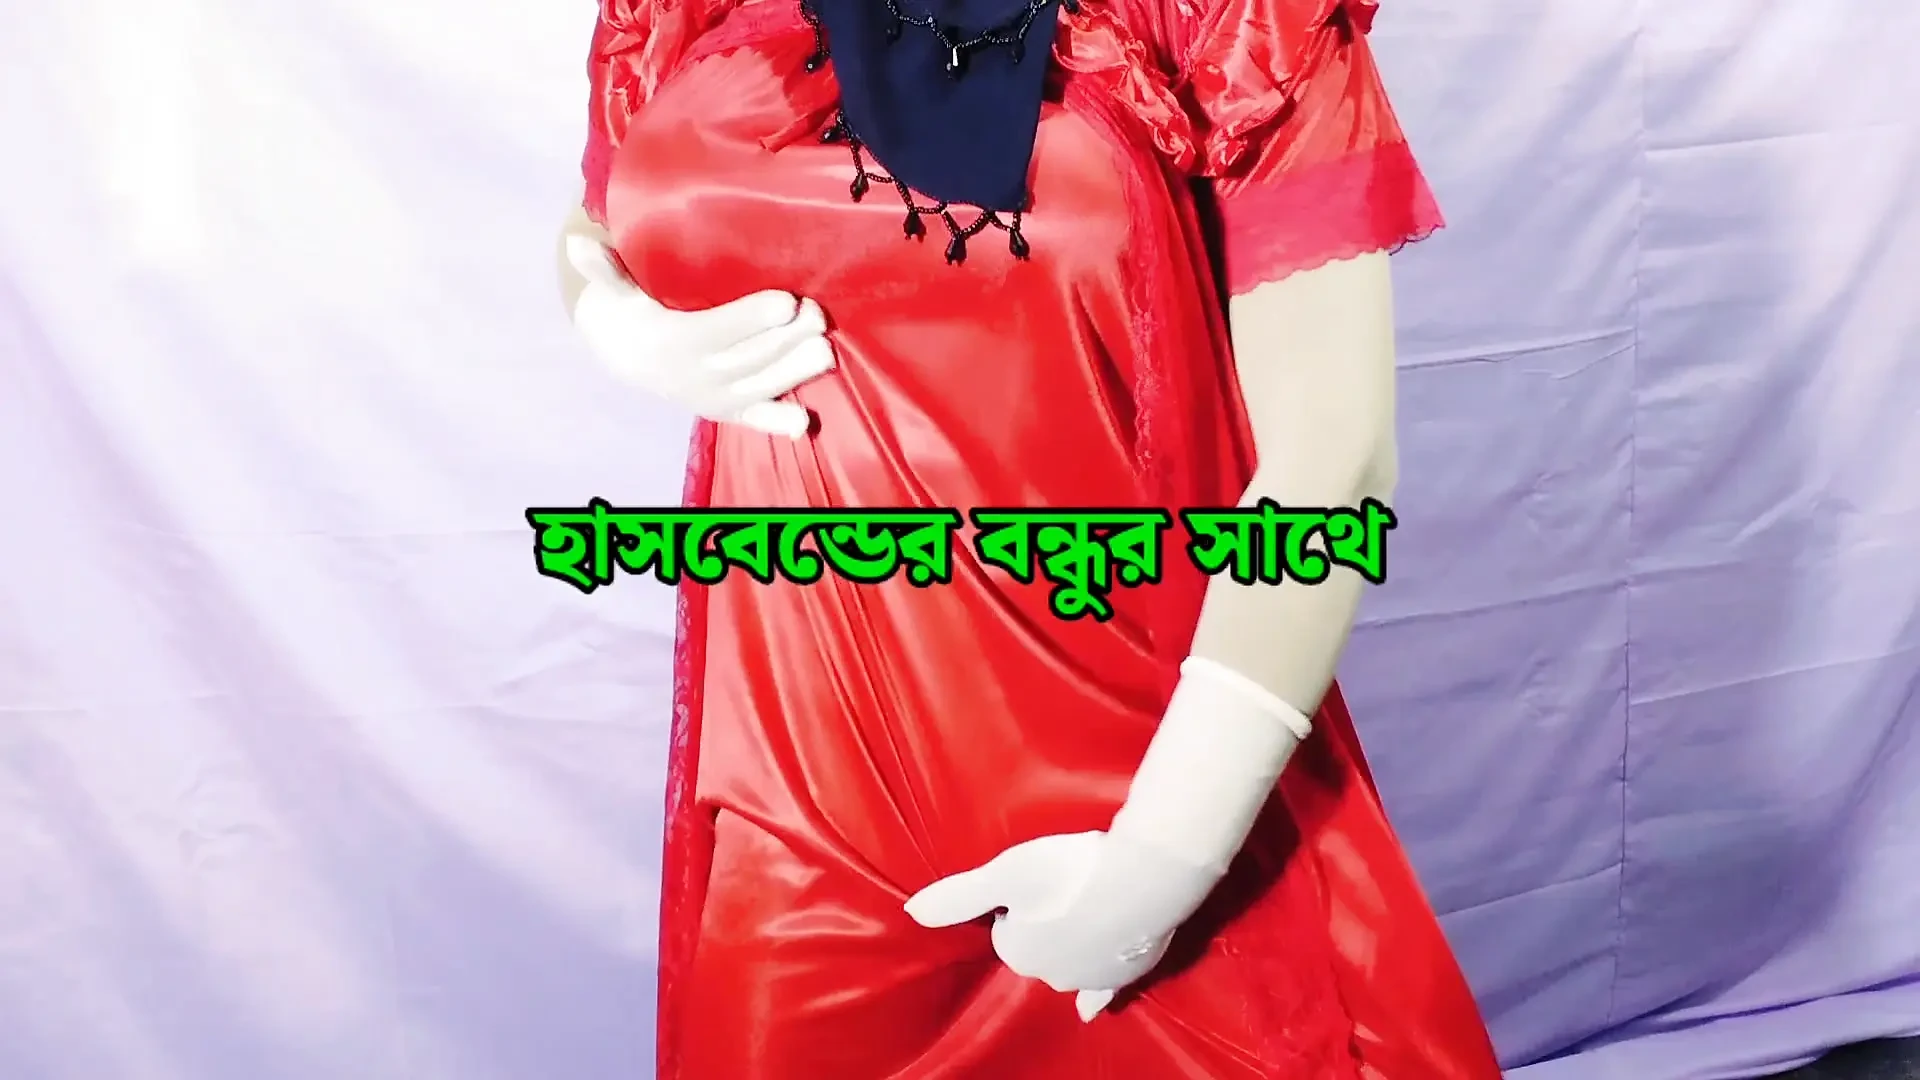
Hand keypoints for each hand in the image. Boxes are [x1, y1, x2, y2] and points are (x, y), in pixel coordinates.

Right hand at [565, 235, 834, 437]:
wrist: (630, 358)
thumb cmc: (634, 310)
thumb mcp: (617, 291)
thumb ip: (604, 270)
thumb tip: (578, 245)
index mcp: (674, 342)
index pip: (719, 330)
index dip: (753, 317)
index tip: (788, 301)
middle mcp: (697, 376)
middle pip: (749, 358)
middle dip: (787, 340)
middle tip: (817, 316)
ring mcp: (716, 396)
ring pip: (762, 386)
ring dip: (796, 371)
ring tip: (825, 351)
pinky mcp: (730, 410)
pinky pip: (756, 420)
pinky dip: (779, 424)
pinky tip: (805, 424)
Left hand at [905, 657, 1313, 1020]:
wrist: (1145, 879)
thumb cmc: (1072, 871)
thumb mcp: (1007, 872)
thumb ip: (959, 894)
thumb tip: (911, 910)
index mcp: (1020, 951)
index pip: (1004, 933)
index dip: (1013, 906)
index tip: (1030, 885)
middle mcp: (1051, 974)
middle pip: (1036, 950)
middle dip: (1041, 925)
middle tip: (1058, 889)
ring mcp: (1090, 978)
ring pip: (1068, 966)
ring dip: (1070, 946)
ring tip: (1082, 911)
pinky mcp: (1125, 974)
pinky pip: (1104, 992)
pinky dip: (1097, 997)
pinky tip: (1092, 1010)